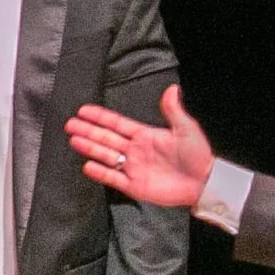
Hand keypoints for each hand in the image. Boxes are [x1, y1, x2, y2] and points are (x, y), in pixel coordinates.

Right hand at [68, 83, 214, 207]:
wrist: (204, 182)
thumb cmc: (198, 155)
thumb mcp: (186, 129)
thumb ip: (173, 111)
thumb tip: (171, 88)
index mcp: (145, 135)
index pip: (117, 123)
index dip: (100, 117)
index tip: (83, 110)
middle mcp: (135, 150)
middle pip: (106, 138)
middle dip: (88, 131)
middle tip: (69, 124)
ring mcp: (134, 168)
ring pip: (107, 156)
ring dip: (90, 148)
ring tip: (74, 140)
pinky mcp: (135, 186)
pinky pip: (114, 178)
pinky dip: (101, 172)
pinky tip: (87, 165)